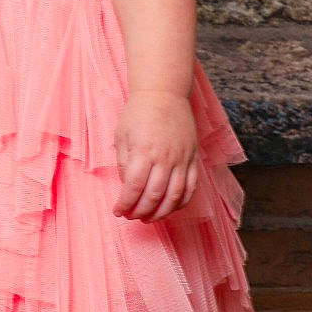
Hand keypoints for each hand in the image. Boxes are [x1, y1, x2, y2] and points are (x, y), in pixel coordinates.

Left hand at [112, 89, 199, 220]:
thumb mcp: (122, 136)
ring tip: (150, 218)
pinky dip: (182, 202)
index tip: (118, 211)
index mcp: (144, 151)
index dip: (125, 204)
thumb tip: (128, 187)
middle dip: (141, 212)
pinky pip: (191, 187)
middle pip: (154, 196)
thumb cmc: (139, 112)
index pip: (134, 187)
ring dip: (162, 212)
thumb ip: (124, 163)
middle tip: (132, 216)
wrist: (164, 93)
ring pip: (175, 196)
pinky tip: (171, 208)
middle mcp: (165, 157)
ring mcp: (182, 158)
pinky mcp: (193, 158)